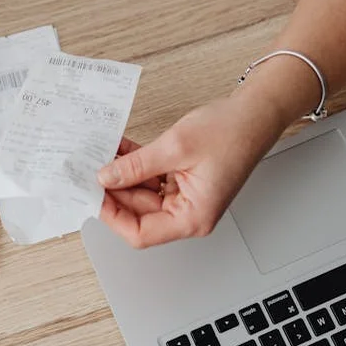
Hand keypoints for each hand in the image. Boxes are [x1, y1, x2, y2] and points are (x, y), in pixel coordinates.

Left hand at [96, 93, 288, 247]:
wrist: (257, 112)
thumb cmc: (232, 132)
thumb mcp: (175, 148)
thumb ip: (136, 166)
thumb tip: (106, 178)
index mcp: (193, 217)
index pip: (141, 233)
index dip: (112, 217)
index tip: (93, 195)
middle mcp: (189, 213)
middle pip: (138, 213)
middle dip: (112, 191)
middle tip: (88, 170)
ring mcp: (186, 197)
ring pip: (141, 194)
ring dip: (121, 175)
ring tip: (100, 155)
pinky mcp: (183, 181)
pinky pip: (151, 179)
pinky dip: (135, 165)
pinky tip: (119, 150)